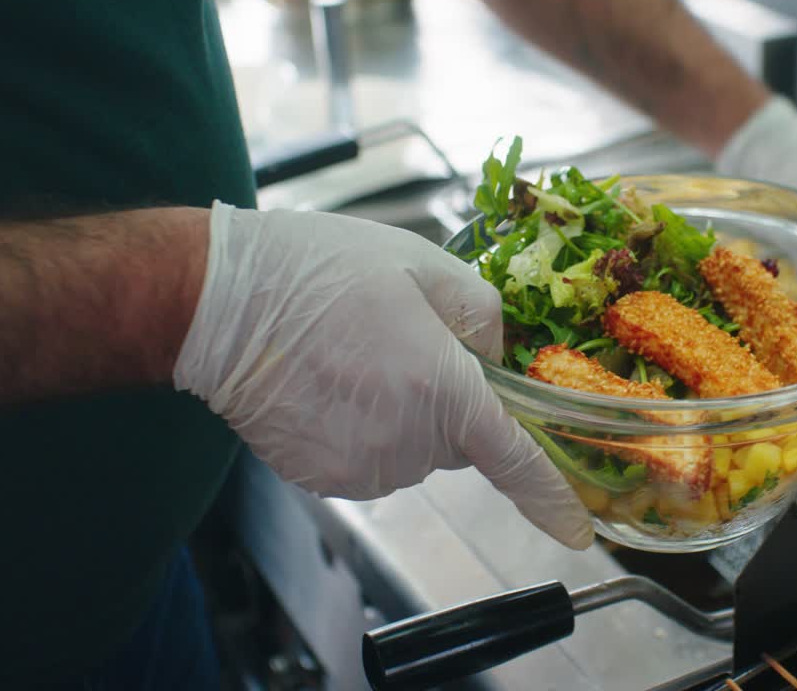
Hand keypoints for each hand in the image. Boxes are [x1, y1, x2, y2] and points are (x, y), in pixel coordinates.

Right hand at [174, 201, 592, 549]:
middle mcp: (407, 444)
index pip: (514, 459)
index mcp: (442, 391)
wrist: (219, 302)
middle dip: (446, 399)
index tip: (577, 530)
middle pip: (458, 440)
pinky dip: (363, 428)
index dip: (549, 497)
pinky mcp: (324, 480)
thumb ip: (483, 316)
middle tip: (398, 343)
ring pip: (414, 450)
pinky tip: (329, 385)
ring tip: (353, 357)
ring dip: (402, 413)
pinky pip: (372, 459)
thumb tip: (495, 360)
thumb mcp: (424, 266)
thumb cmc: (321, 272)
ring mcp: (362, 470)